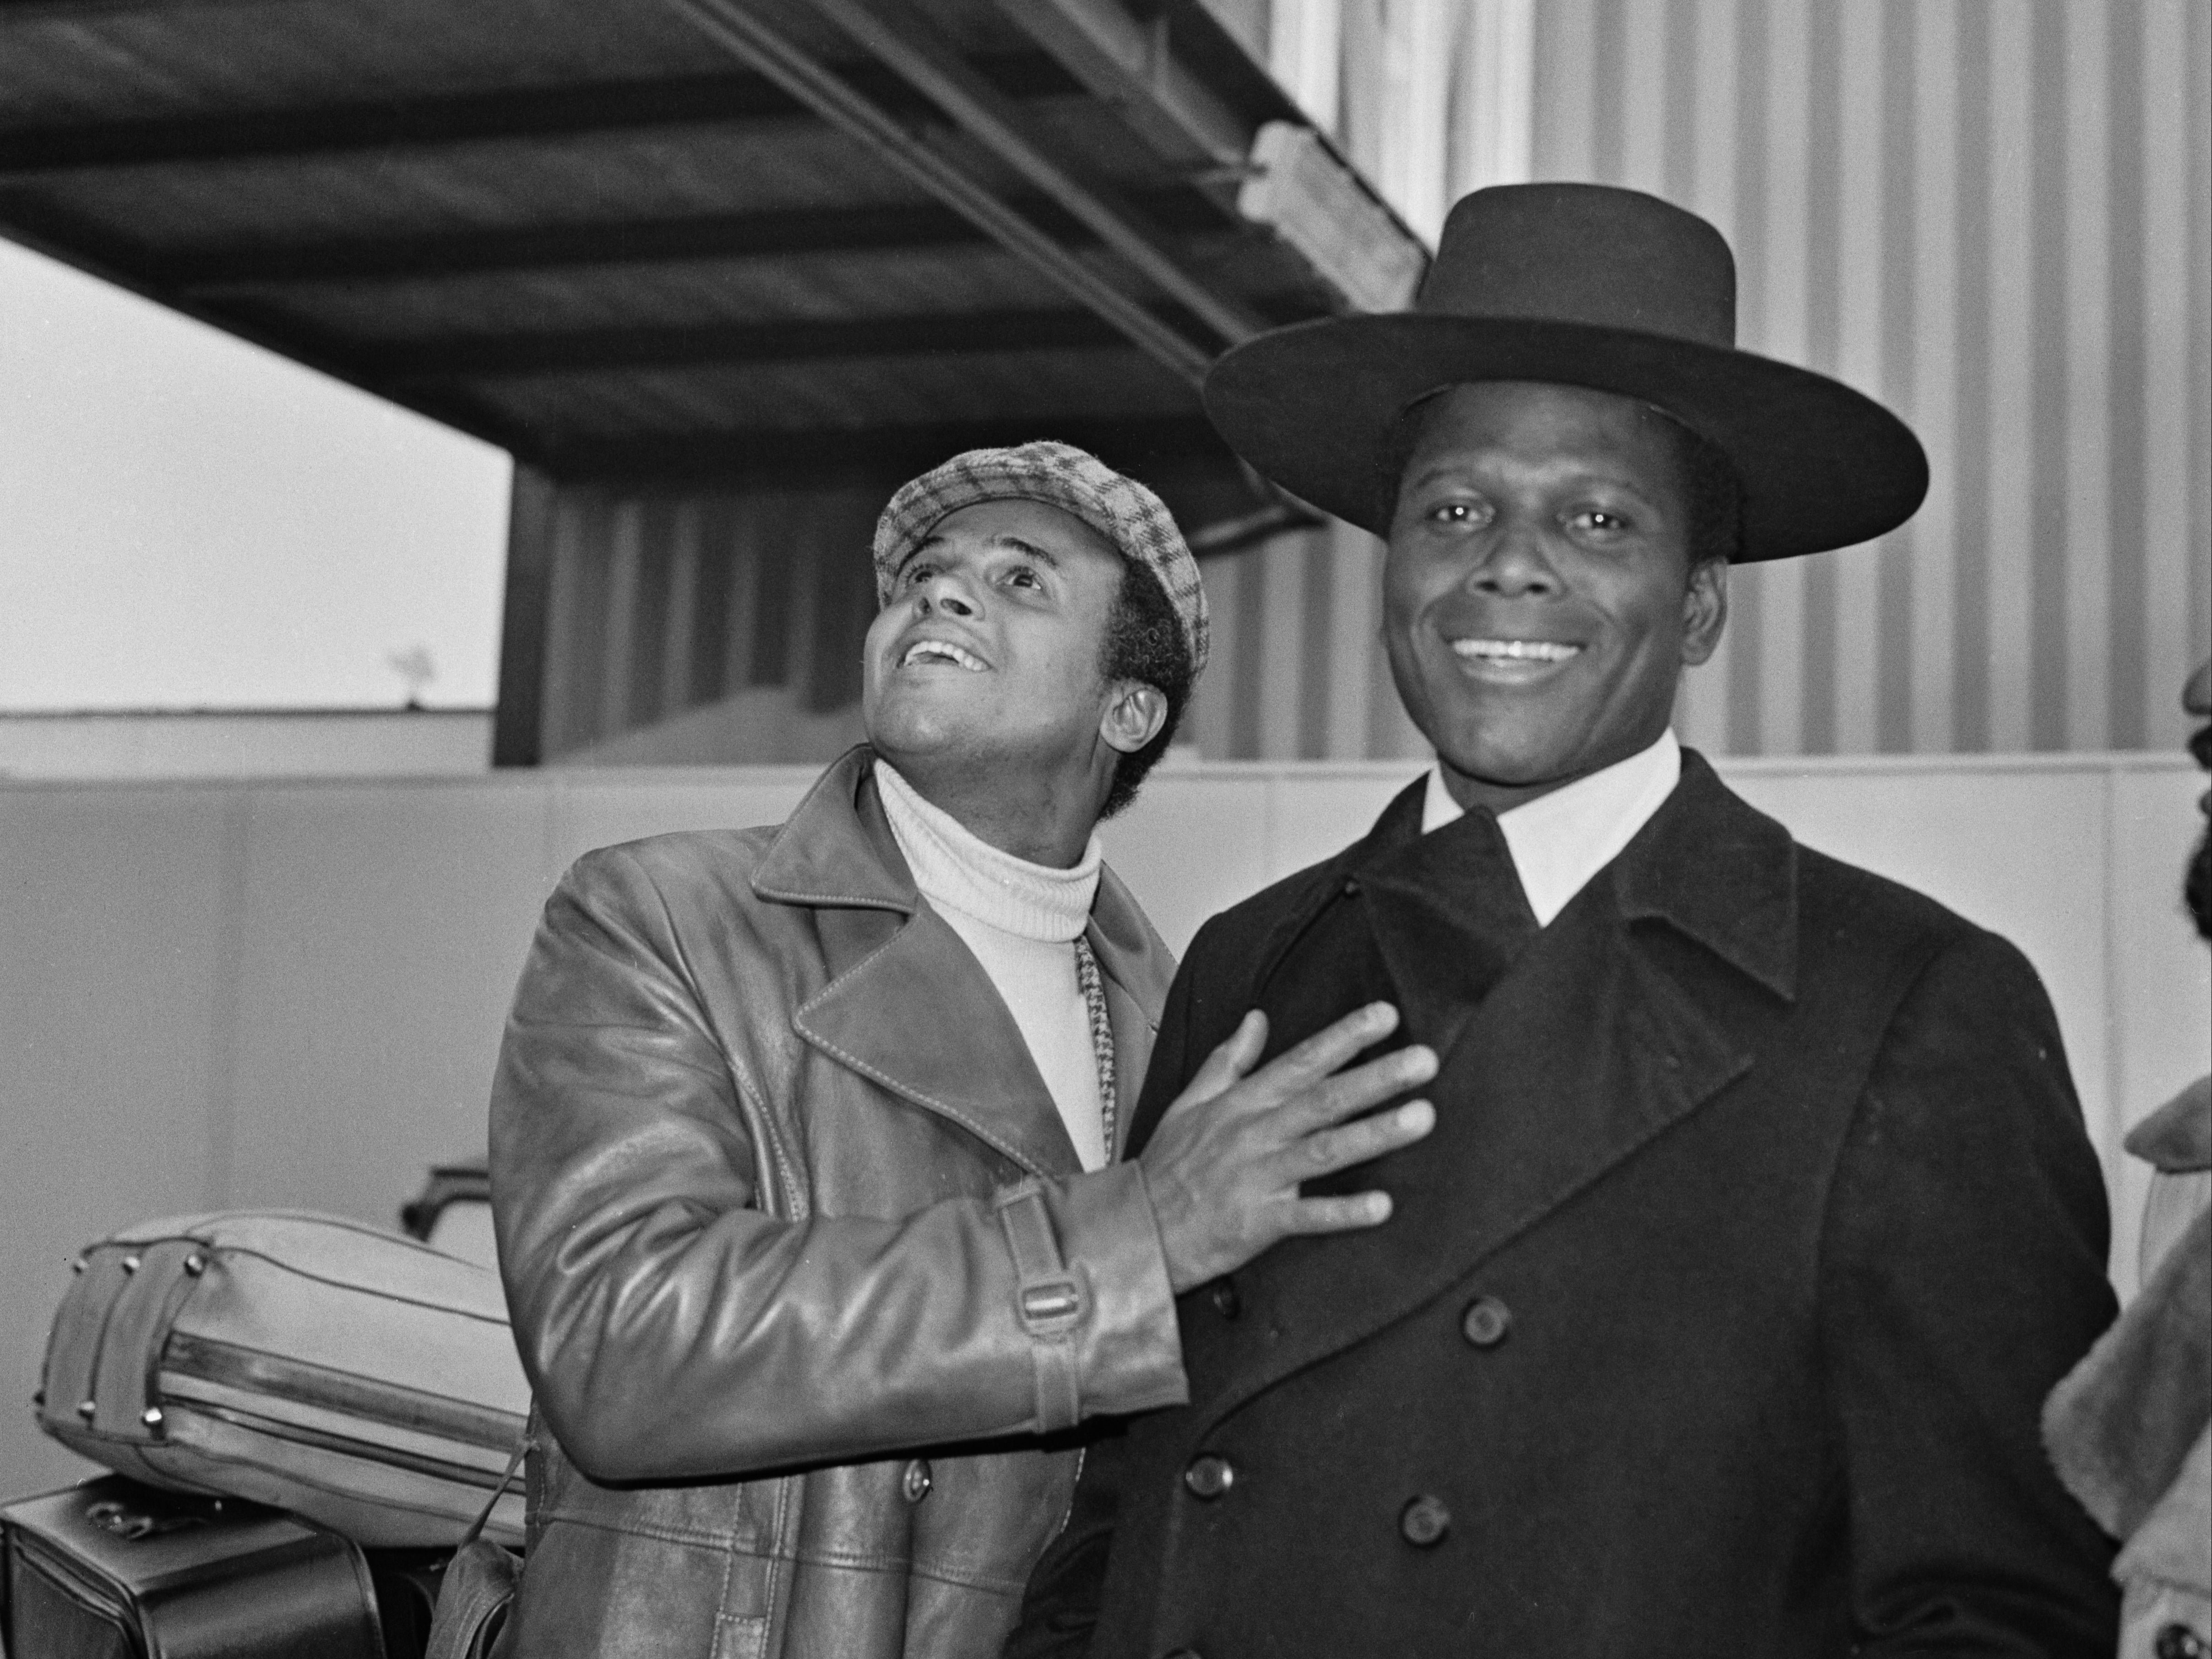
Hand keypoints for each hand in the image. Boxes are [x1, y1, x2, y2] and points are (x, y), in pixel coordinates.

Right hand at [1139, 1003, 1436, 1293]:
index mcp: (1243, 1104)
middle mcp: (1255, 1134)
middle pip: (1323, 1099)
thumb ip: (1229, 1060)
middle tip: (1425, 1060)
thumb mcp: (1189, 1101)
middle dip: (1376, 1077)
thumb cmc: (1167, 1166)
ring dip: (1374, 1133)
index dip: (1344, 1037)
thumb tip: (1257, 1018)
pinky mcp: (1257, 1222)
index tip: (1386, 1015)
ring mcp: (1257, 1178)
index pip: (1301, 1061)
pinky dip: (1343, 1212)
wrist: (1135, 1230)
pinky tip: (1383, 1206)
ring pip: (1324, 1150)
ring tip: (1422, 1117)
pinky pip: (1306, 1217)